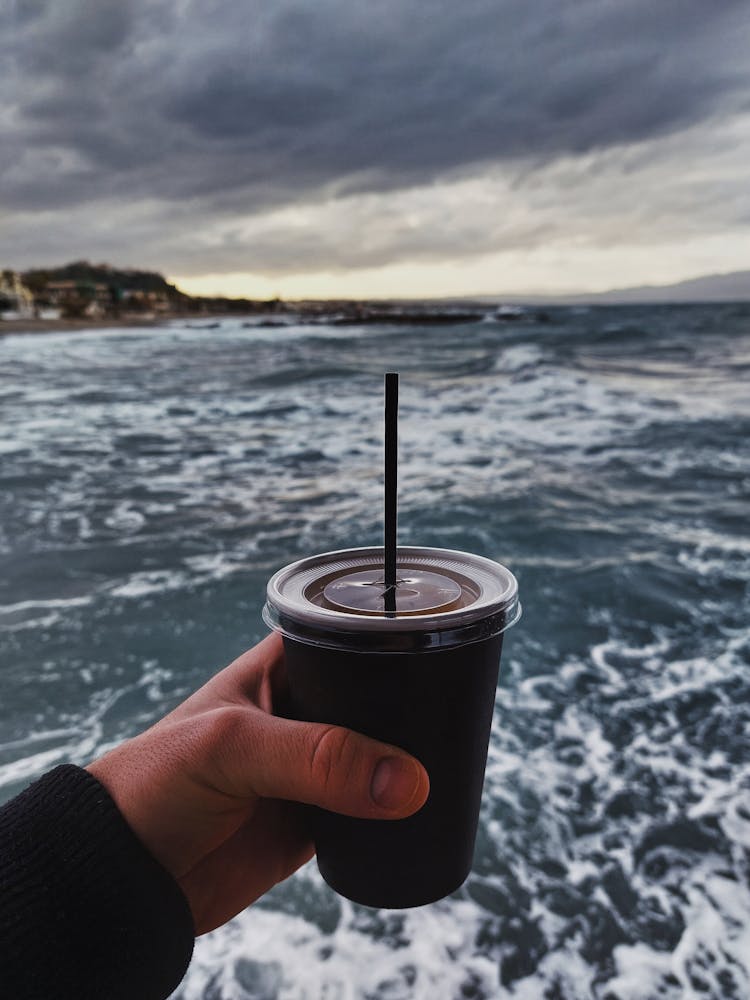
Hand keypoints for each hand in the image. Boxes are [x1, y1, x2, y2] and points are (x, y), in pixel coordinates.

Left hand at [86, 633, 428, 933]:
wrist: (128, 874)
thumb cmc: (157, 781)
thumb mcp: (235, 748)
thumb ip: (318, 758)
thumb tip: (408, 782)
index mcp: (282, 665)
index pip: (350, 634)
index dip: (394, 636)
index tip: (444, 645)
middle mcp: (303, 708)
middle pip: (379, 696)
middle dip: (415, 707)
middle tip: (458, 715)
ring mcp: (313, 766)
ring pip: (381, 754)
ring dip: (410, 762)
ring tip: (457, 759)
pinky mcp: (317, 819)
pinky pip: (373, 809)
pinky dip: (398, 811)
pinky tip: (426, 807)